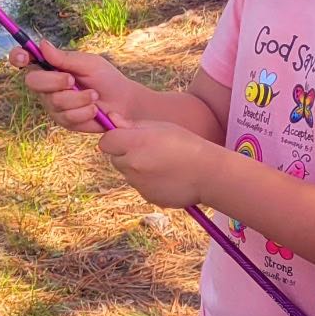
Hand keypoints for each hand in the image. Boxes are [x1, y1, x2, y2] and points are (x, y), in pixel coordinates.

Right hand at [8, 41, 126, 134]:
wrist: (124, 104)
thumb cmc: (106, 78)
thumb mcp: (88, 63)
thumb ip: (64, 58)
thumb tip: (42, 44)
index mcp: (50, 66)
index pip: (25, 59)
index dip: (18, 56)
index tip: (23, 56)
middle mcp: (47, 86)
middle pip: (33, 82)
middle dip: (54, 81)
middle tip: (73, 80)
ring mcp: (53, 105)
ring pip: (54, 101)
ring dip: (78, 98)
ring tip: (94, 95)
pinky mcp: (64, 121)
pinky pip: (67, 117)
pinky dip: (84, 112)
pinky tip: (95, 110)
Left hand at [98, 121, 214, 208]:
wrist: (209, 173)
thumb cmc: (186, 144)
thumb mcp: (161, 127)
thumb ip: (132, 125)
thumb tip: (111, 119)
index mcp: (135, 144)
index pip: (105, 142)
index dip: (115, 138)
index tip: (127, 136)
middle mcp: (132, 165)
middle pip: (114, 158)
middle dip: (125, 153)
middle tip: (149, 149)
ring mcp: (139, 184)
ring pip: (127, 172)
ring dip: (136, 167)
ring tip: (162, 162)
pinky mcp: (147, 196)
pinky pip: (140, 186)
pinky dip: (147, 181)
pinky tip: (167, 175)